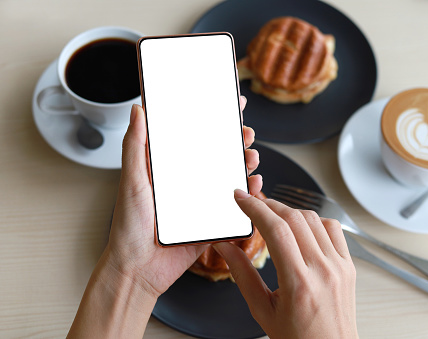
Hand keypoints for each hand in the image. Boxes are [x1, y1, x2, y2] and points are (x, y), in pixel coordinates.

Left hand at [107, 96, 261, 297]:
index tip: (229, 106)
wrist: (138, 268)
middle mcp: (188, 182)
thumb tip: (138, 110)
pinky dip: (249, 194)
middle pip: (217, 154)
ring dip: (244, 164)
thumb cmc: (129, 225)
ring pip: (229, 177)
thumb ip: (135, 145)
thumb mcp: (132, 180)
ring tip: (251, 157)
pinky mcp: (212, 221)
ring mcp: (201, 201)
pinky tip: (254, 185)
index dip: (212, 120)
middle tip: (246, 132)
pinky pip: (234, 205)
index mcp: (170, 168)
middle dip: (235, 141)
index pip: (194, 137)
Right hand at [213, 190, 357, 338]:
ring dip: (290, 211)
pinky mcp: (348, 265)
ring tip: (273, 215)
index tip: (241, 198)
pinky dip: (314, 220)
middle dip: (268, 205)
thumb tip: (225, 247)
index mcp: (299, 283)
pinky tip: (301, 226)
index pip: (275, 230)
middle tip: (252, 203)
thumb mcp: (262, 310)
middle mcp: (322, 270)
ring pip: (314, 218)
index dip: (254, 208)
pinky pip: (333, 228)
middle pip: (294, 218)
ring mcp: (339, 265)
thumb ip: (242, 275)